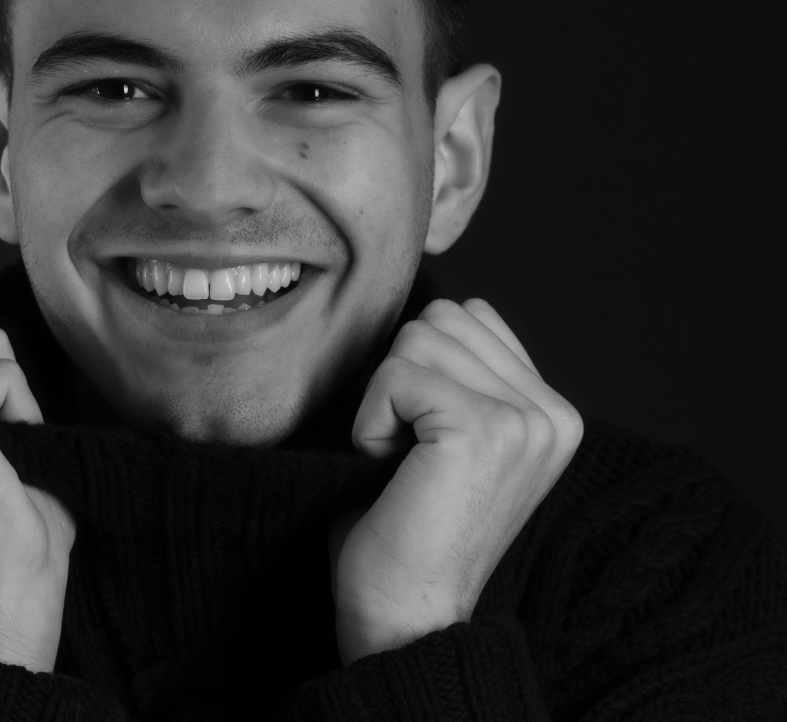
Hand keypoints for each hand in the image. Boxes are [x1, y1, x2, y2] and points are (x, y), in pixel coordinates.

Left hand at [331, 298, 582, 662]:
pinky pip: (393, 375)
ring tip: (402, 466)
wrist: (407, 614)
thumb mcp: (452, 437)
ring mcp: (526, 419)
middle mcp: (554, 411)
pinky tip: (389, 471)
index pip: (468, 315)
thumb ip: (464, 373)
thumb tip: (431, 310)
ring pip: (415, 340)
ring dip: (384, 403)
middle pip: (440, 319)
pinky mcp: (484, 429)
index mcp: (553, 410)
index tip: (424, 442)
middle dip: (399, 379)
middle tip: (407, 456)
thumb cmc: (408, 527)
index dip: (418, 368)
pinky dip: (370, 423)